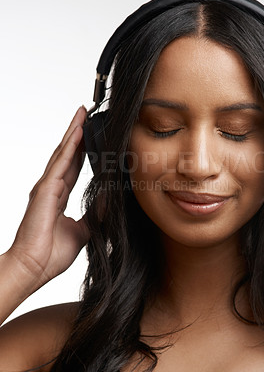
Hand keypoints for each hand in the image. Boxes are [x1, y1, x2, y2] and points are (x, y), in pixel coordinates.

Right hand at [6, 106, 89, 290]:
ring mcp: (46, 187)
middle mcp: (52, 188)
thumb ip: (95, 214)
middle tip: (86, 115)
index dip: (81, 151)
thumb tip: (109, 200)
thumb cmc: (51, 254)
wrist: (34, 269)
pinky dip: (68, 148)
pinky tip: (77, 134)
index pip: (73, 167)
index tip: (91, 136)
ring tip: (82, 115)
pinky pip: (60, 164)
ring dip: (73, 134)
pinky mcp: (45, 191)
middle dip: (77, 134)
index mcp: (59, 196)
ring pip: (62, 154)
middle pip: (67, 155)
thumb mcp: (84, 230)